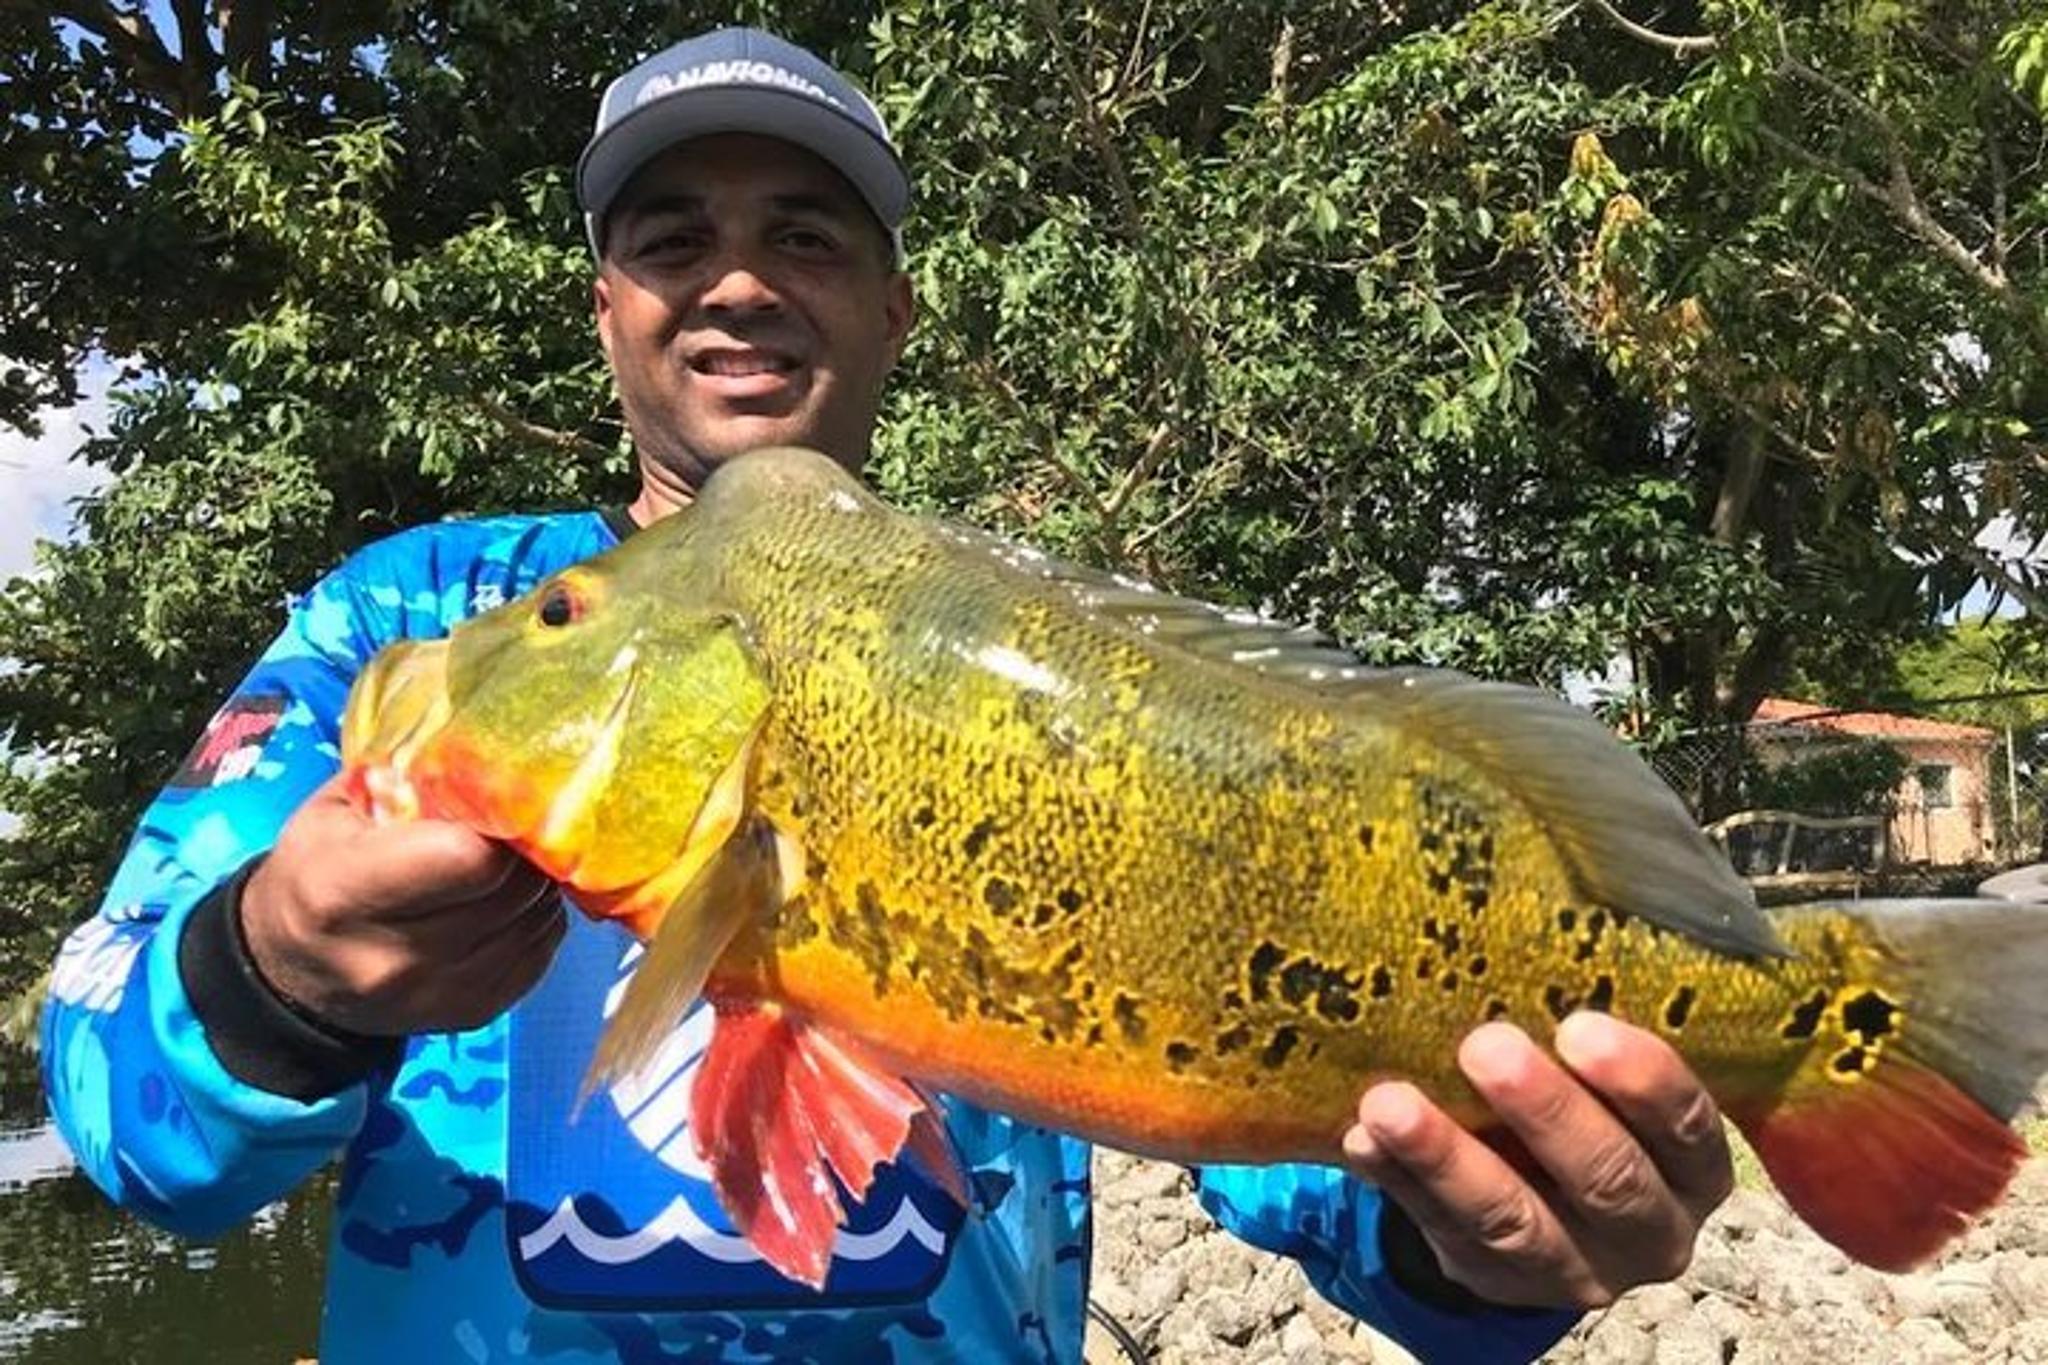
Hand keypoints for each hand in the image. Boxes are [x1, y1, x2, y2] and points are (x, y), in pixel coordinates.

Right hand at [242, 774, 566, 1035]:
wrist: (289, 972)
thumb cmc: (316, 870)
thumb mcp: (333, 810)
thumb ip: (403, 779)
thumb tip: (486, 753)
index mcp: (344, 894)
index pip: (466, 857)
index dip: (495, 822)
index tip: (497, 798)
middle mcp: (392, 958)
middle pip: (509, 889)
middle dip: (522, 848)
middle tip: (513, 823)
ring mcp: (436, 996)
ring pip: (533, 920)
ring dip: (536, 883)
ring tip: (510, 860)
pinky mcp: (472, 1014)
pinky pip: (539, 954)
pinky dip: (536, 919)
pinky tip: (511, 898)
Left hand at [1342, 1012, 1731, 1309]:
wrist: (1547, 1196)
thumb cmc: (1592, 1100)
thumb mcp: (1615, 1077)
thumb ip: (1596, 1036)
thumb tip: (1528, 932)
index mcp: (1695, 1169)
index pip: (1688, 1126)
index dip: (1641, 1080)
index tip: (1580, 1026)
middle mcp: (1650, 1230)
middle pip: (1607, 1179)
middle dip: (1545, 1112)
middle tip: (1486, 1046)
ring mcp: (1573, 1268)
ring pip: (1511, 1222)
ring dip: (1446, 1158)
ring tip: (1388, 1103)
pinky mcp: (1496, 1282)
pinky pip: (1442, 1233)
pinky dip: (1398, 1183)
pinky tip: (1362, 1140)